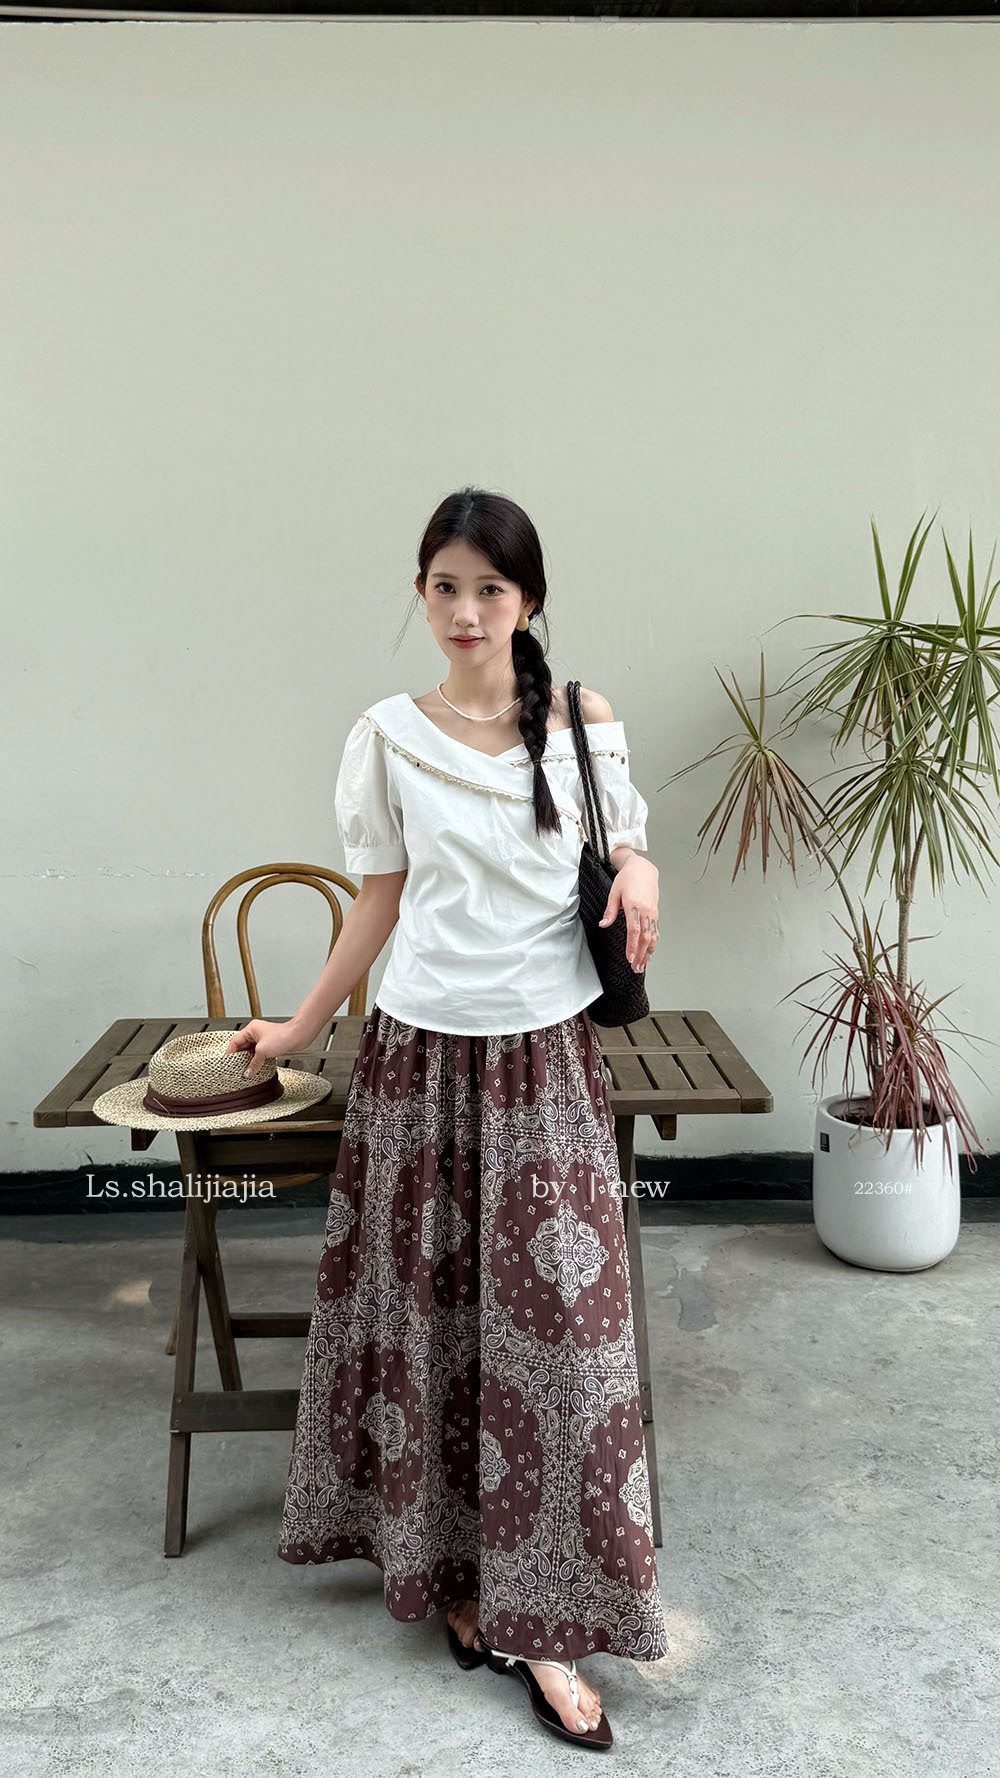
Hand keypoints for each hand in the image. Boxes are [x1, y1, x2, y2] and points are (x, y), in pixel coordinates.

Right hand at [225, 1019, 302, 1079]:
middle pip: (243, 1047)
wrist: (298, 1036)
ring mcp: (263, 1039)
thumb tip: (248, 1072)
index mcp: (251, 1029)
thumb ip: (254, 1063)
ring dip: (249, 1060)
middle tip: (237, 1068)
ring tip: (246, 1069)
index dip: (231, 1053)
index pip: (235, 1041)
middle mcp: (256, 1032)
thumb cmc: (283, 1036)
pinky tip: (256, 1067)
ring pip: (251, 1051)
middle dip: (240, 1058)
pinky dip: (257, 1060)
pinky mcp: (270, 1044)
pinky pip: (259, 1053)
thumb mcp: (263, 1051)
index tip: (228, 1063)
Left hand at [598, 856, 658, 971]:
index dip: (632, 946)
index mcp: (634, 905)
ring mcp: (652, 913)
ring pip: (653, 937)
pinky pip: (656, 932)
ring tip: (642, 965)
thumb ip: (610, 911)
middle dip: (641, 955)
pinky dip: (653, 945)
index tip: (629, 957)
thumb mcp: (614, 893)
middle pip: (645, 937)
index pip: (634, 930)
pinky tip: (649, 953)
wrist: (643, 870)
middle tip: (636, 968)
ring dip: (648, 953)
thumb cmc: (627, 879)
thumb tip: (603, 924)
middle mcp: (646, 910)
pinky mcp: (655, 914)